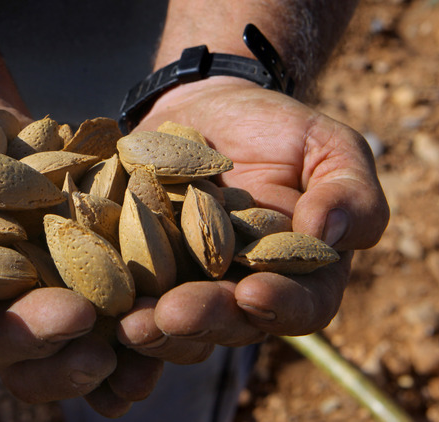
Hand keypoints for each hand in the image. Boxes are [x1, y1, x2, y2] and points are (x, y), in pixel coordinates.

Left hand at [95, 77, 388, 408]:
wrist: (210, 107)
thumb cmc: (279, 130)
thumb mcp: (329, 148)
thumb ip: (348, 192)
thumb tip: (330, 232)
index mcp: (297, 277)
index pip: (300, 307)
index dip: (280, 307)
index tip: (254, 293)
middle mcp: (240, 294)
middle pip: (227, 325)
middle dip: (201, 321)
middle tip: (173, 314)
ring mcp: (186, 287)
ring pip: (172, 325)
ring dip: (152, 330)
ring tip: (129, 322)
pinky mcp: (137, 271)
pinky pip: (124, 298)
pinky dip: (108, 314)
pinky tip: (90, 317)